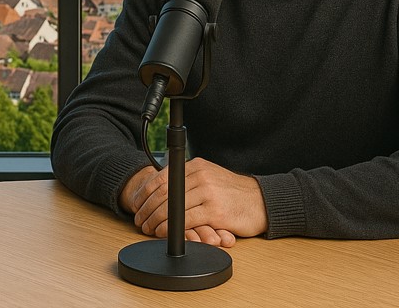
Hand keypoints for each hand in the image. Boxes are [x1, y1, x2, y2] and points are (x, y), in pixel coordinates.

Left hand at [124, 158, 267, 245]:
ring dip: (156, 220)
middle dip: (148, 208)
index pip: (163, 177)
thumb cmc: (234, 192)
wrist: (261, 201)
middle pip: (164, 192)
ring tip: (148, 227)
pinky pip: (185, 220)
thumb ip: (190, 179)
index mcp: (197, 166)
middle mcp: (201, 176)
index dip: (145, 192)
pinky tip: (164, 232)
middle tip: (139, 219)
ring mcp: (208, 193)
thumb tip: (163, 187)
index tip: (137, 203)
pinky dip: (171, 228)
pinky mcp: (215, 212)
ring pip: (172, 206)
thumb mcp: (211, 176)